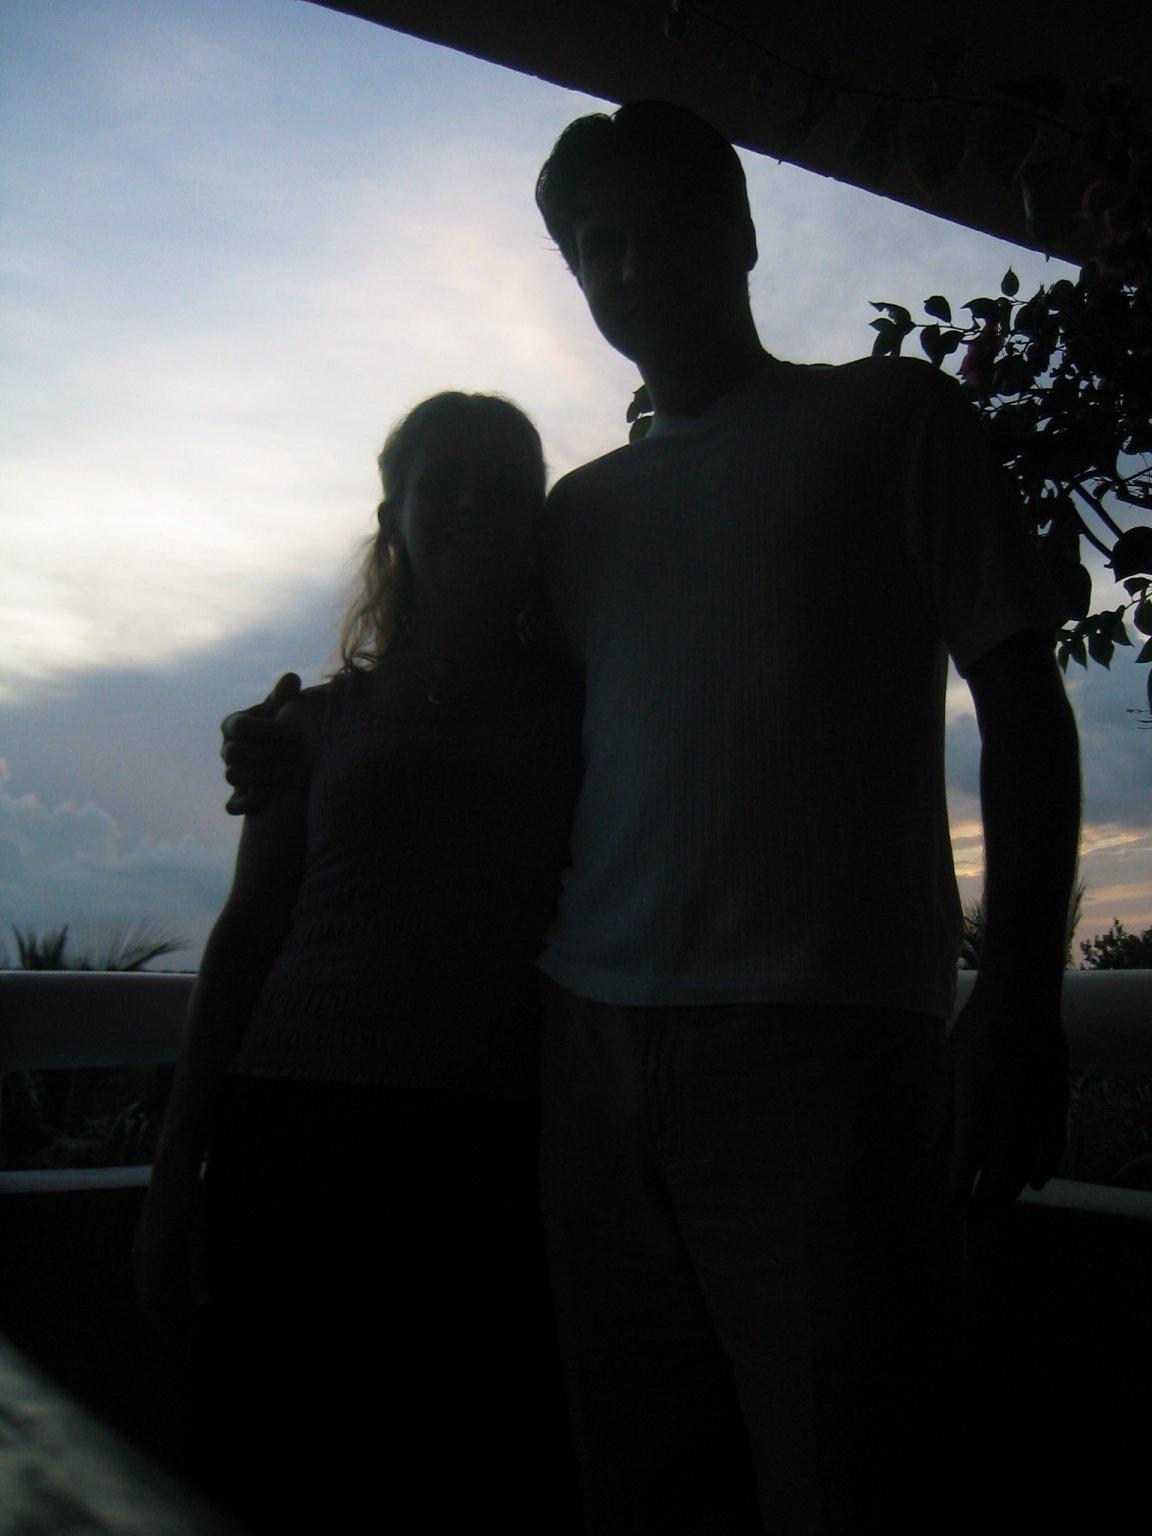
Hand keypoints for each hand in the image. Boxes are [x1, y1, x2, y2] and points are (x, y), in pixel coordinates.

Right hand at [133, 1173, 209, 1342]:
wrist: (172, 1169)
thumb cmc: (189, 1201)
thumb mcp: (200, 1238)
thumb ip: (200, 1270)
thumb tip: (203, 1302)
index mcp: (152, 1260)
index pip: (151, 1303)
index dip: (160, 1325)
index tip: (171, 1342)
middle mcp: (139, 1255)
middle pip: (144, 1296)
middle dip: (158, 1317)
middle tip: (174, 1334)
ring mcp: (138, 1243)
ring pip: (142, 1282)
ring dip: (155, 1300)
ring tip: (171, 1312)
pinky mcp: (143, 1233)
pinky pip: (143, 1269)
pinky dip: (153, 1284)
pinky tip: (168, 1282)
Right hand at [221, 672, 302, 814]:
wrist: (288, 752)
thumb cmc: (283, 725)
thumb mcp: (283, 709)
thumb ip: (285, 695)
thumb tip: (292, 679)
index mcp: (234, 724)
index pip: (240, 727)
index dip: (266, 730)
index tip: (293, 732)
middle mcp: (228, 749)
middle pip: (234, 753)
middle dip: (267, 753)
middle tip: (296, 752)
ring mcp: (232, 773)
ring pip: (233, 777)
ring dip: (262, 775)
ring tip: (289, 770)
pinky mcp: (239, 796)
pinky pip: (232, 805)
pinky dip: (245, 804)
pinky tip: (266, 798)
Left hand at [946, 985, 1068, 1215]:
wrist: (1021, 1000)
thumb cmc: (976, 1030)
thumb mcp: (949, 1066)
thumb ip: (943, 1111)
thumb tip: (931, 1152)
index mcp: (976, 1098)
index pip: (966, 1158)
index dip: (958, 1190)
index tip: (950, 1211)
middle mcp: (1009, 1108)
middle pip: (1000, 1171)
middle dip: (985, 1201)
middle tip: (972, 1218)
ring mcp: (1038, 1107)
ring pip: (1028, 1164)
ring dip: (1010, 1191)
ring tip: (994, 1207)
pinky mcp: (1058, 1102)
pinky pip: (1054, 1146)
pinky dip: (1044, 1169)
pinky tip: (1032, 1183)